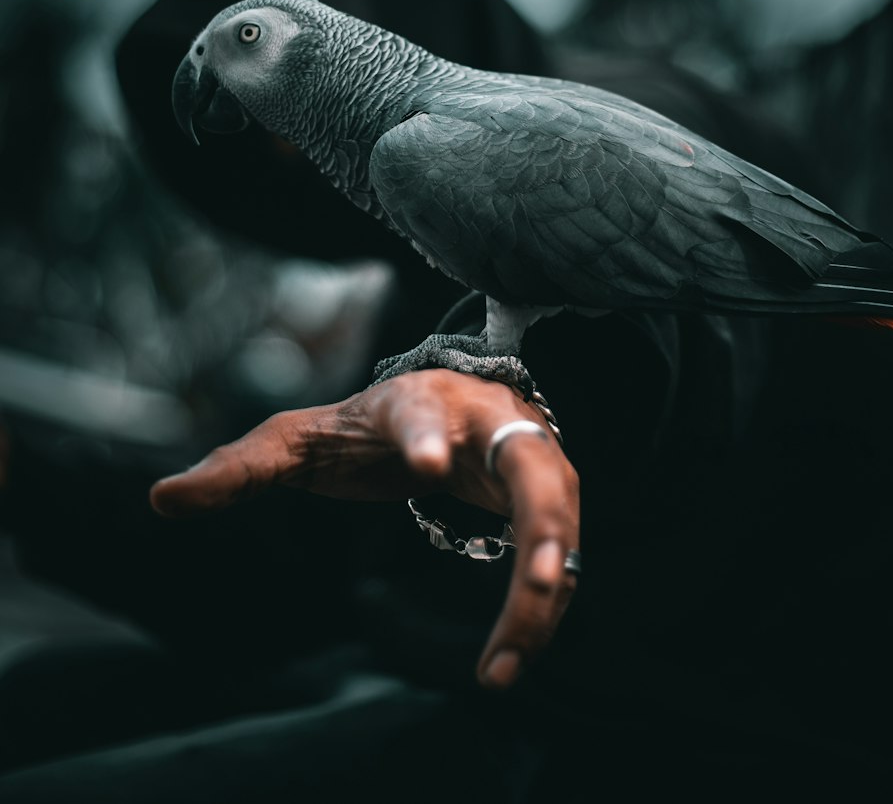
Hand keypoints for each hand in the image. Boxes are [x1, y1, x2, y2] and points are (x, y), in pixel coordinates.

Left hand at [150, 370, 579, 689]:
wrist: (448, 404)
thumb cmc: (368, 425)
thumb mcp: (299, 439)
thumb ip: (239, 466)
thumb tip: (160, 500)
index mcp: (418, 402)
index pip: (422, 412)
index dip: (426, 436)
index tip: (427, 467)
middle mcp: (488, 424)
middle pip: (529, 469)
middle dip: (539, 526)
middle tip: (536, 583)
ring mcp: (531, 458)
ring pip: (558, 521)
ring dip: (546, 591)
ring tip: (505, 663)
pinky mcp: (550, 497)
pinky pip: (559, 556)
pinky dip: (545, 608)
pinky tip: (511, 659)